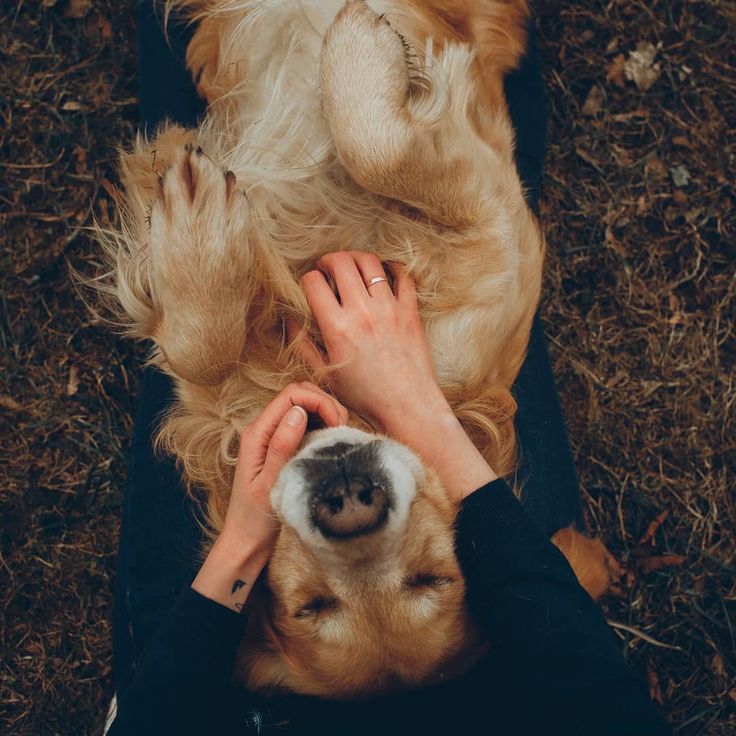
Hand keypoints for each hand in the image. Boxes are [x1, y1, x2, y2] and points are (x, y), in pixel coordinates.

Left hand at [192, 383, 347, 611]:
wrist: (247, 543)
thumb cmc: (256, 519)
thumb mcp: (270, 483)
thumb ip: (281, 446)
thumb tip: (298, 412)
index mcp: (257, 433)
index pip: (292, 394)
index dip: (320, 401)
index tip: (338, 425)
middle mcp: (264, 429)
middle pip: (300, 394)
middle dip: (326, 403)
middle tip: (342, 430)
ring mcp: (274, 437)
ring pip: (305, 407)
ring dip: (327, 414)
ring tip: (340, 436)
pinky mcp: (284, 447)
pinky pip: (307, 425)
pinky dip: (324, 427)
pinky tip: (333, 444)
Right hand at [294, 251, 496, 501]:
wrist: (407, 406)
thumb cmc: (364, 396)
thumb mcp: (325, 374)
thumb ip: (303, 345)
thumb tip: (290, 320)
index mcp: (337, 328)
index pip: (314, 282)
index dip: (308, 279)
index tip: (311, 286)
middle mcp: (362, 312)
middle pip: (341, 262)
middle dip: (328, 260)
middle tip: (327, 267)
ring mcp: (389, 308)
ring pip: (370, 262)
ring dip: (356, 258)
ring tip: (352, 266)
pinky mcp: (410, 310)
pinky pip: (403, 275)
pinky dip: (392, 268)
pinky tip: (383, 273)